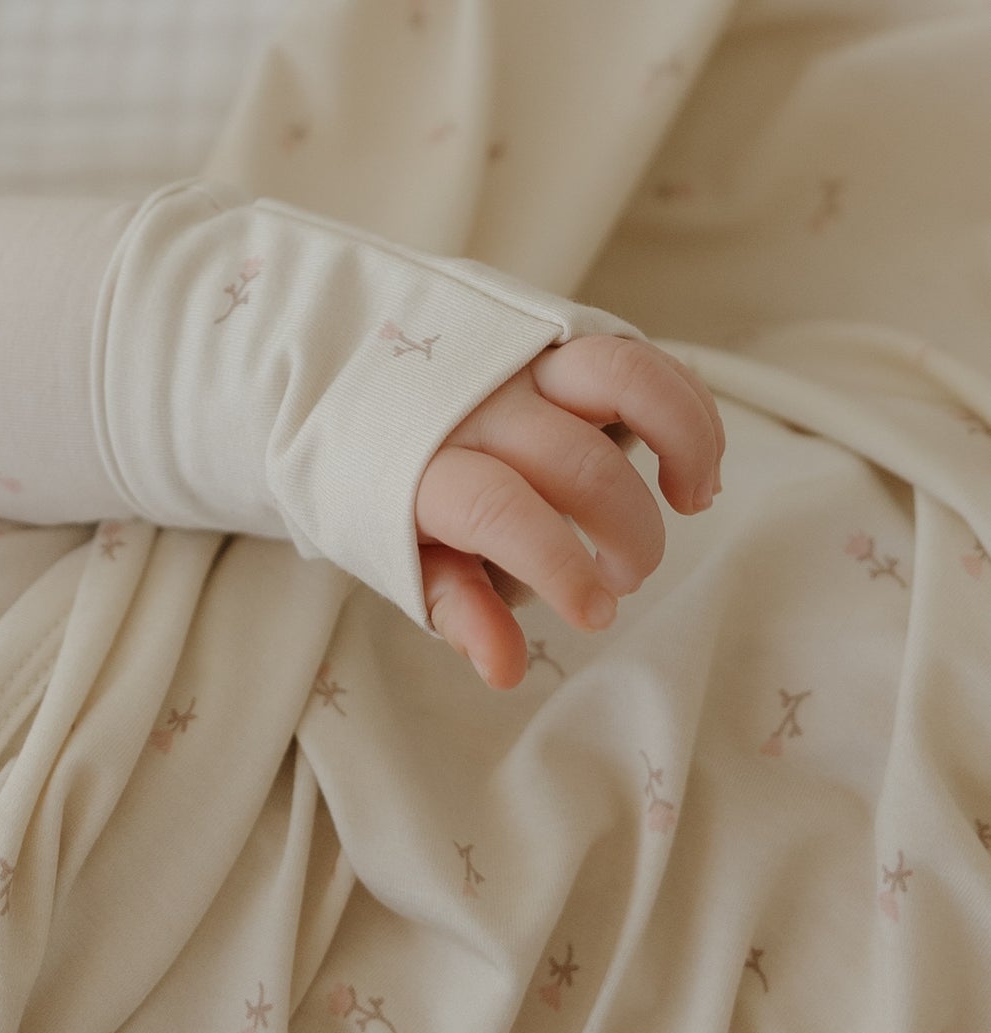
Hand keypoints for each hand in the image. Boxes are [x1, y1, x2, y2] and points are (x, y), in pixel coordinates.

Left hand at [413, 335, 725, 688]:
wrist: (360, 403)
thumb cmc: (395, 500)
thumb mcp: (409, 565)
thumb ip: (460, 611)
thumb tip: (505, 671)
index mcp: (427, 469)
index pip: (502, 512)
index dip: (560, 566)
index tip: (598, 614)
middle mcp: (480, 404)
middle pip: (576, 461)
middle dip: (625, 531)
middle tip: (625, 578)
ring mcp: (525, 361)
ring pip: (625, 377)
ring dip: (681, 440)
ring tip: (694, 502)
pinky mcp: (564, 338)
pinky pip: (641, 356)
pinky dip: (685, 406)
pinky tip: (695, 463)